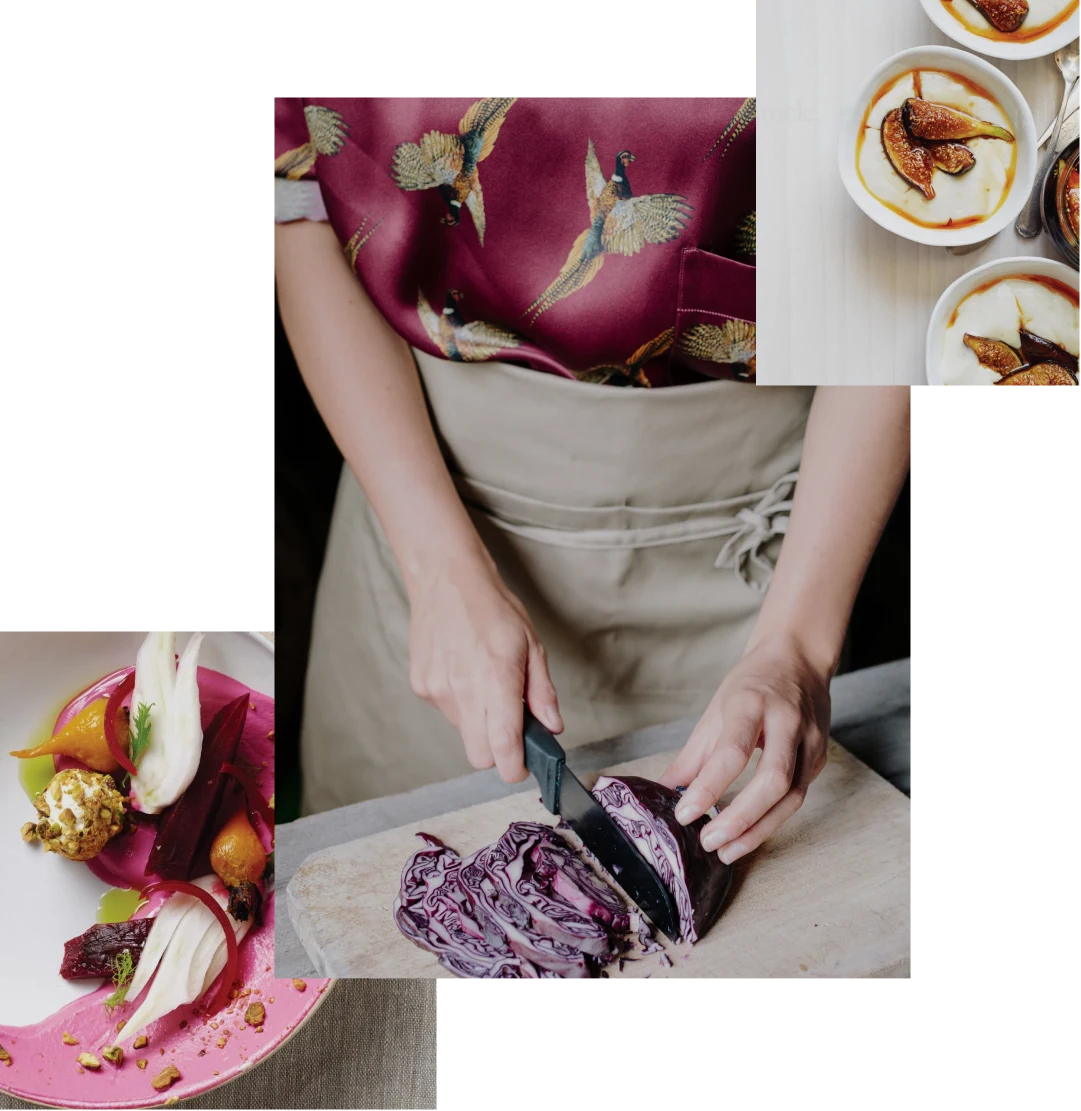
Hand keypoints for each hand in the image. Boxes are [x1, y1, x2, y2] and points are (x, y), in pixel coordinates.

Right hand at [407, 553, 562, 781]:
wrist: (446, 580)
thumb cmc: (493, 608)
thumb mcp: (532, 644)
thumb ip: (542, 691)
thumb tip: (552, 726)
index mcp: (496, 680)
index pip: (503, 747)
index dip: (515, 767)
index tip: (524, 766)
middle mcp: (463, 691)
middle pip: (479, 756)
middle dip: (497, 751)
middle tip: (510, 725)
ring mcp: (437, 690)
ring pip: (463, 731)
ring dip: (478, 720)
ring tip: (483, 680)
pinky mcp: (421, 686)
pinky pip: (446, 711)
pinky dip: (458, 702)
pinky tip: (463, 670)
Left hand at [658, 633, 829, 864]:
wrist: (798, 659)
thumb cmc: (752, 683)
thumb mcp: (715, 709)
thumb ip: (692, 755)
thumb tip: (662, 791)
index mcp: (752, 703)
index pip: (733, 752)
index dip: (709, 787)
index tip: (684, 814)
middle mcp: (787, 721)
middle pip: (772, 779)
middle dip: (740, 818)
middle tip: (709, 841)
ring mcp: (809, 740)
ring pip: (792, 796)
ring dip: (758, 830)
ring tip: (726, 850)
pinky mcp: (819, 758)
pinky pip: (797, 796)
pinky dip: (772, 820)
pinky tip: (749, 834)